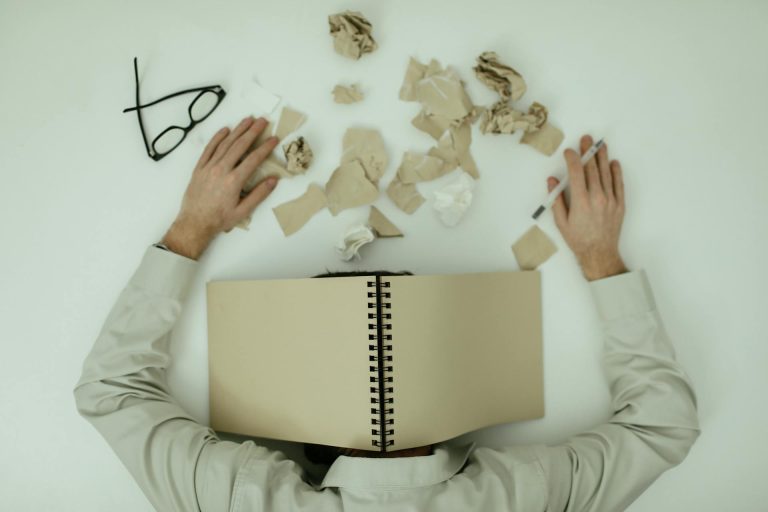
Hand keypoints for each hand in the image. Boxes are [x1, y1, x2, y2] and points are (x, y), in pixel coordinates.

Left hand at [161, 116, 279, 259]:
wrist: (194, 223)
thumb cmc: (219, 219)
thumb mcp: (243, 211)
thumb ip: (259, 194)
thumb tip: (273, 180)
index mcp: (233, 181)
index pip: (253, 159)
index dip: (265, 147)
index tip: (274, 139)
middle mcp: (221, 170)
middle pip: (240, 145)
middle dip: (253, 131)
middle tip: (262, 120)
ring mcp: (208, 167)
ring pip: (225, 144)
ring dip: (237, 130)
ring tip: (247, 120)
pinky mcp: (199, 168)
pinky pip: (209, 149)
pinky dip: (217, 138)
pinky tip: (225, 130)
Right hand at [547, 134, 626, 280]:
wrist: (599, 253)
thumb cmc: (578, 239)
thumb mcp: (561, 222)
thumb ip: (556, 199)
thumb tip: (552, 181)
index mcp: (581, 202)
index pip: (576, 173)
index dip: (572, 159)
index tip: (569, 152)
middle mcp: (597, 198)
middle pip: (592, 169)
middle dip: (588, 152)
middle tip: (586, 139)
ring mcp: (610, 200)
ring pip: (606, 173)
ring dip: (602, 157)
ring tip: (600, 145)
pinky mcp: (619, 204)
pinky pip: (618, 184)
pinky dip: (616, 172)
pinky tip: (613, 162)